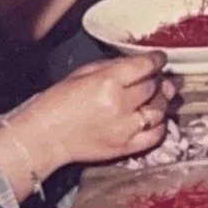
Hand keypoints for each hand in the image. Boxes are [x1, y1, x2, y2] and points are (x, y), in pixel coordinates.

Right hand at [9, 53, 174, 169]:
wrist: (45, 137)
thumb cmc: (58, 103)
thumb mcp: (82, 73)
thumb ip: (112, 66)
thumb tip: (137, 64)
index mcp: (108, 82)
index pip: (145, 66)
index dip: (156, 60)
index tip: (159, 59)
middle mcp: (120, 104)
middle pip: (153, 87)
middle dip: (157, 79)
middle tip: (154, 78)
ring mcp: (124, 128)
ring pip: (159, 111)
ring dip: (162, 101)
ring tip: (158, 97)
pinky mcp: (125, 148)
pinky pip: (155, 136)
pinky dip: (160, 126)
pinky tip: (155, 119)